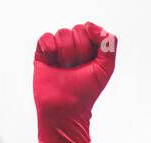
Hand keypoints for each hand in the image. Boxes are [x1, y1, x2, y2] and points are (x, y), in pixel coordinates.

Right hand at [33, 22, 116, 142]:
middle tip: (76, 68)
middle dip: (79, 51)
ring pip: (62, 33)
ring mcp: (57, 48)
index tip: (89, 62)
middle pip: (77, 30)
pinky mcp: (42, 52)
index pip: (90, 29)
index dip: (91, 45)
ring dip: (66, 53)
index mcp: (89, 47)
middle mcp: (73, 45)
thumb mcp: (106, 68)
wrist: (65, 109)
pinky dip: (50, 48)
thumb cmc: (86, 92)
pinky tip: (52, 62)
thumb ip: (108, 43)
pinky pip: (46, 37)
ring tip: (64, 69)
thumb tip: (90, 26)